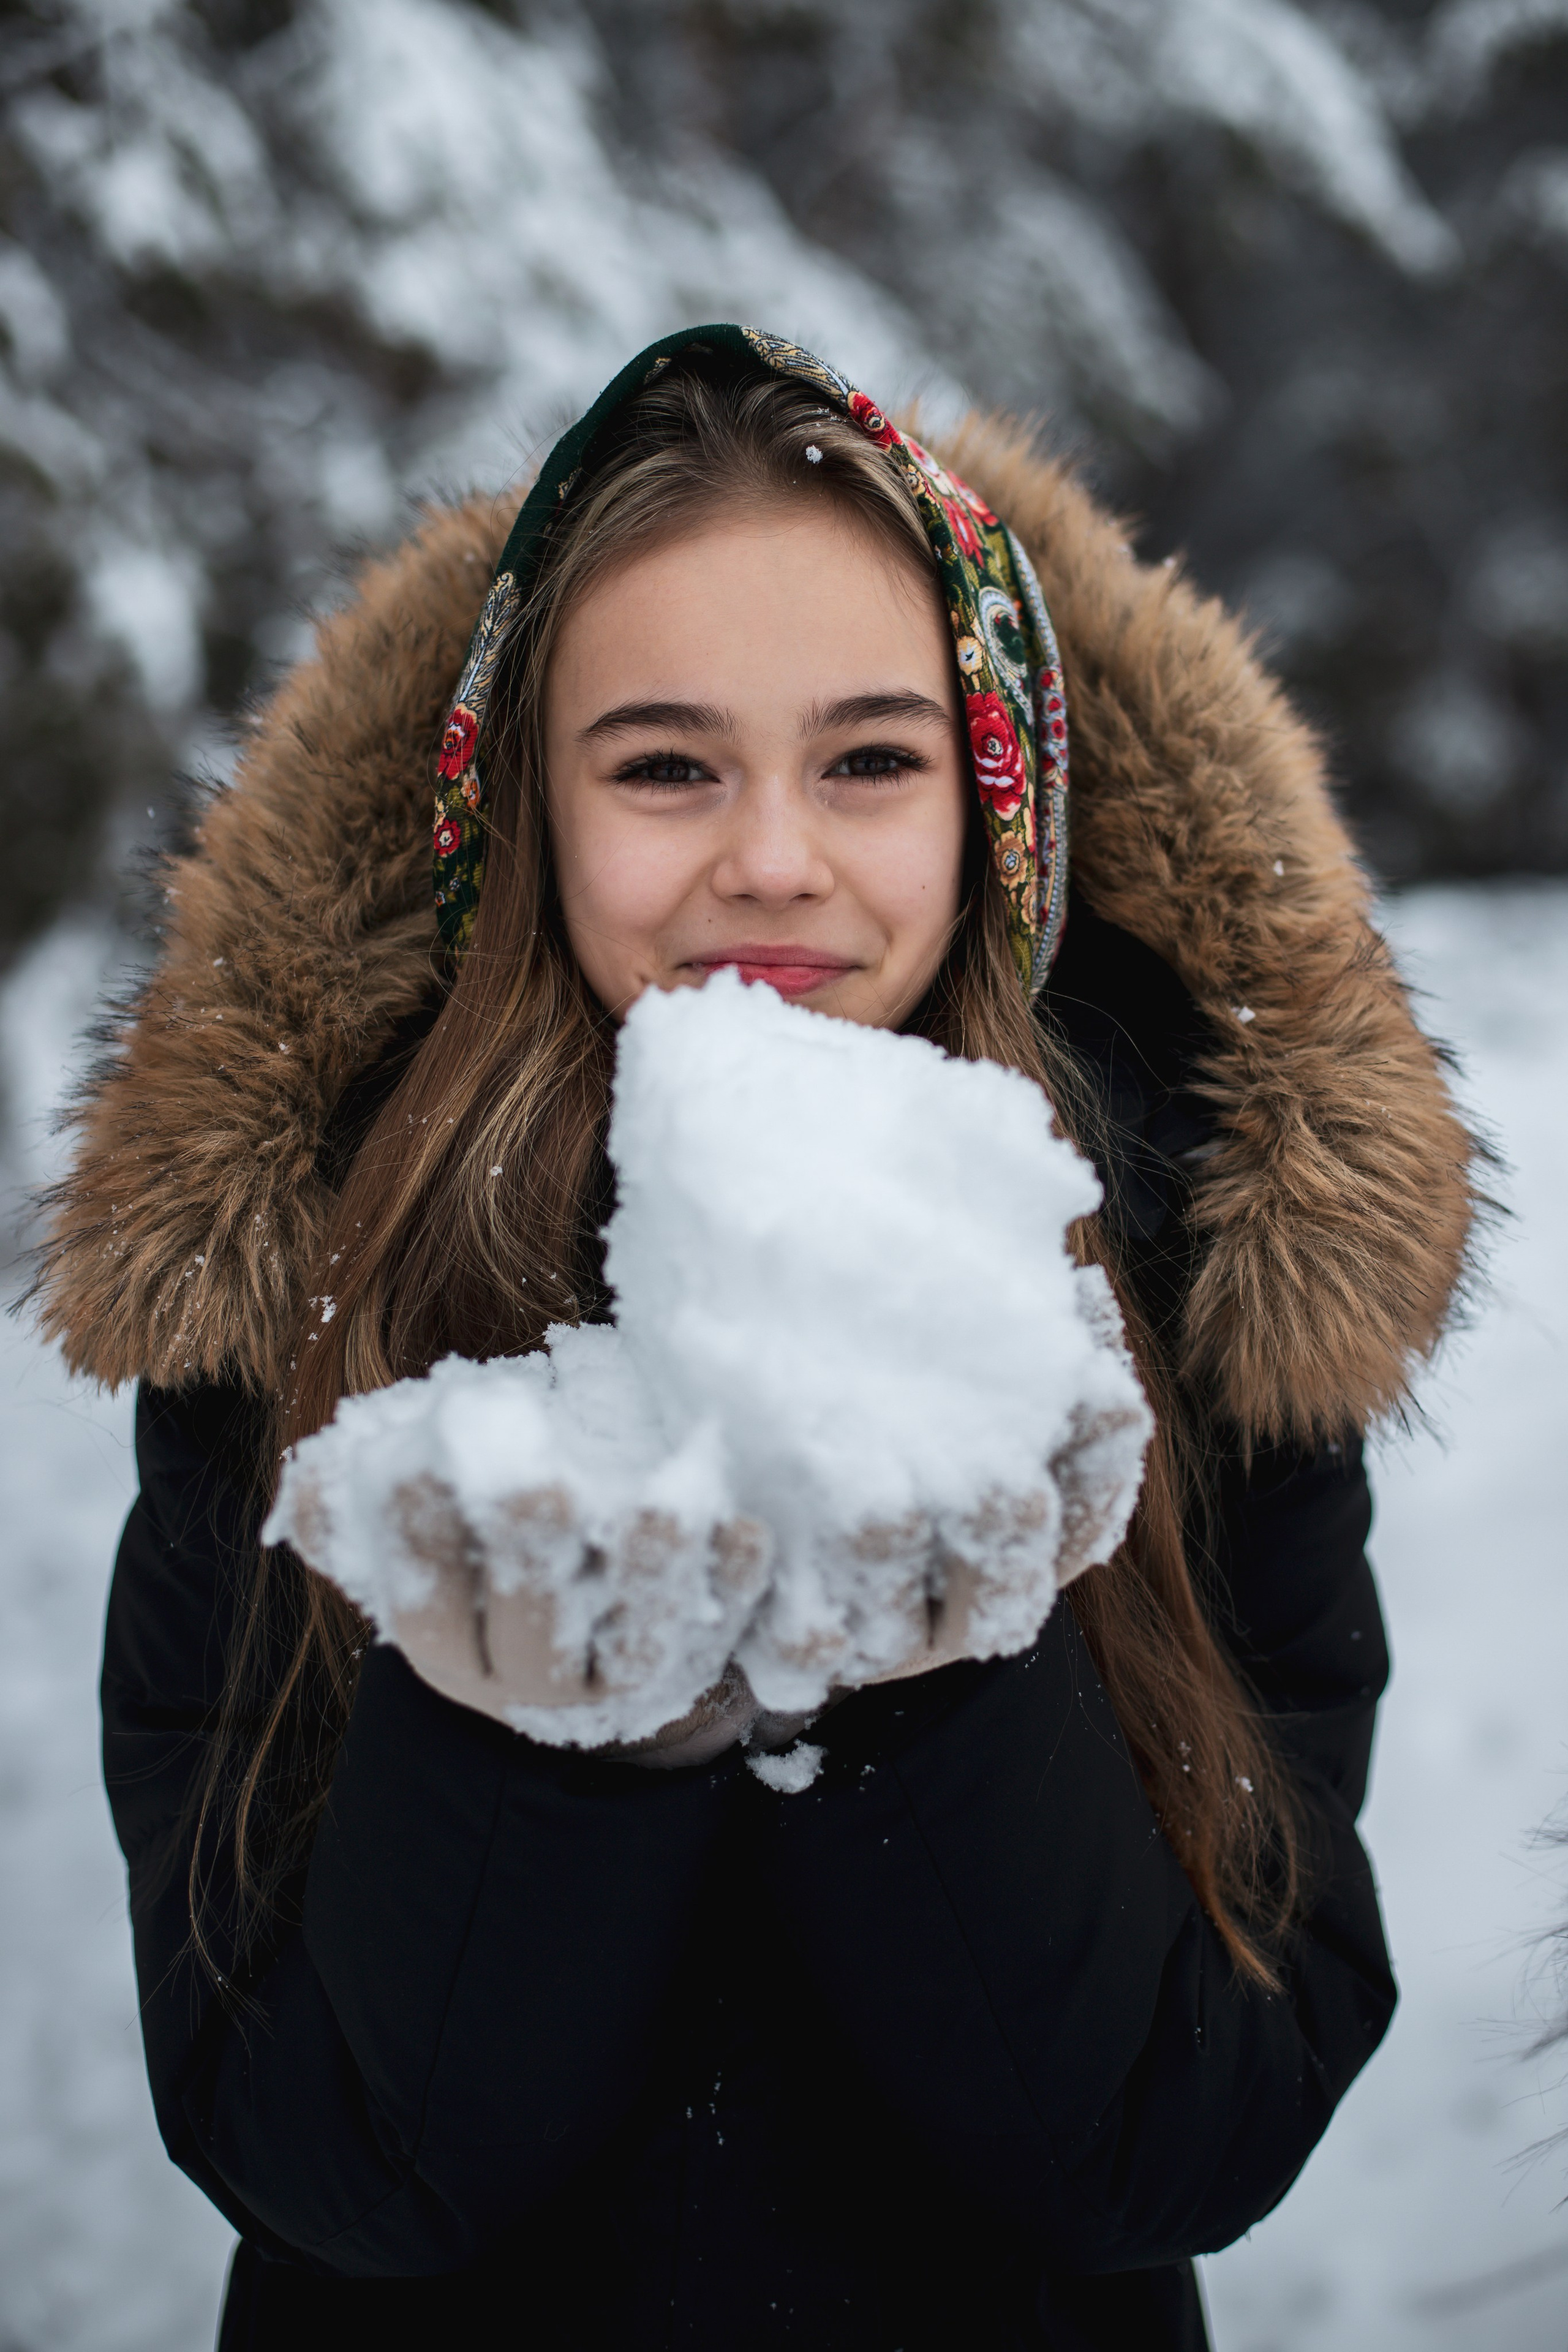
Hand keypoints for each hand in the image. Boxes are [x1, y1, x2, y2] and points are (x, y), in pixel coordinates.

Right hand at [285, 1459, 770, 1748]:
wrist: (587, 1650)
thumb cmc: (486, 1564)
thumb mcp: (419, 1547)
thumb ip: (363, 1515)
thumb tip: (313, 1476)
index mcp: (450, 1649)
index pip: (426, 1606)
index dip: (420, 1542)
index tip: (421, 1466)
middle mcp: (532, 1686)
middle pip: (530, 1637)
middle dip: (532, 1558)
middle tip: (540, 1485)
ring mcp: (622, 1685)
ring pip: (639, 1647)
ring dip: (656, 1574)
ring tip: (669, 1504)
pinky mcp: (700, 1667)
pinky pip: (727, 1636)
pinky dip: (739, 1586)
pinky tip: (748, 1530)